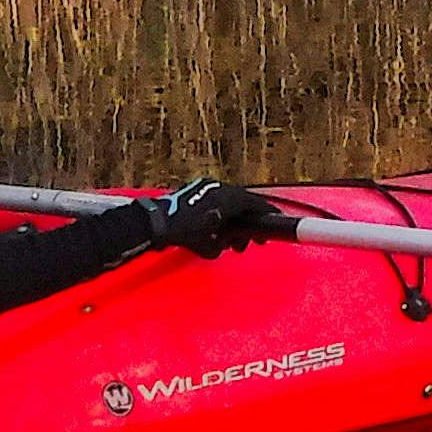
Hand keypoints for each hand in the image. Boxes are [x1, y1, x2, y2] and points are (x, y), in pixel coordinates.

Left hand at [145, 180, 299, 256]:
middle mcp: (219, 188)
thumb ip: (224, 243)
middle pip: (242, 204)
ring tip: (227, 240)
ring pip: (227, 202)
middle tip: (247, 242)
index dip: (268, 214)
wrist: (155, 222)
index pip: (256, 205)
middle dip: (247, 223)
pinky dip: (218, 214)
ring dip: (231, 219)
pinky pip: (214, 201)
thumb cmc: (183, 232)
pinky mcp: (192, 189)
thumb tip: (225, 243)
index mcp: (228, 198)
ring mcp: (204, 186)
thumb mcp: (210, 246)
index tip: (276, 219)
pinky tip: (212, 228)